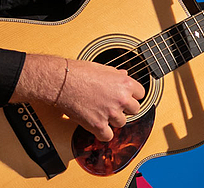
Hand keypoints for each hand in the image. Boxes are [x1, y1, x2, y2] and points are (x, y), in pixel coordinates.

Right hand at [13, 54, 143, 141]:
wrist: (62, 82)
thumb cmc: (80, 72)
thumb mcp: (104, 68)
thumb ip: (117, 75)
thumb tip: (124, 76)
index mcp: (125, 83)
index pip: (141, 94)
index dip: (132, 96)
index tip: (127, 97)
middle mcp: (121, 99)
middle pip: (135, 110)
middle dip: (125, 108)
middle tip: (114, 105)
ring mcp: (110, 113)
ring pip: (122, 123)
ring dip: (113, 120)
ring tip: (102, 113)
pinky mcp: (98, 125)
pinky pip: (108, 136)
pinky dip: (103, 134)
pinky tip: (99, 127)